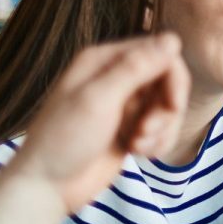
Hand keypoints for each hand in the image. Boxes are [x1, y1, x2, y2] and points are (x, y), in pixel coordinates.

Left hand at [4, 34, 188, 213]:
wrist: (49, 185)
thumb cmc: (64, 138)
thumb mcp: (99, 99)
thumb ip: (136, 67)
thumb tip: (173, 38)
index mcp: (104, 60)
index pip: (159, 51)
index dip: (173, 76)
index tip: (173, 105)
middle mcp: (116, 77)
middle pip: (168, 80)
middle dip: (166, 109)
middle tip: (146, 130)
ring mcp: (124, 105)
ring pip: (167, 107)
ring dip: (161, 129)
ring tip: (137, 146)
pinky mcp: (130, 129)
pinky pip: (161, 128)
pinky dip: (157, 142)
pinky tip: (137, 153)